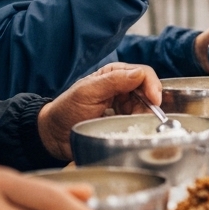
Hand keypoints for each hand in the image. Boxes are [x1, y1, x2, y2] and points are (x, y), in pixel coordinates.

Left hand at [37, 63, 160, 160]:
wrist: (54, 135)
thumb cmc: (66, 109)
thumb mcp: (87, 92)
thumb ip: (113, 81)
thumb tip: (140, 74)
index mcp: (115, 74)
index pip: (143, 74)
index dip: (152, 86)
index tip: (154, 101)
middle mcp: (123, 87)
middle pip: (149, 91)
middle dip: (150, 104)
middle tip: (143, 118)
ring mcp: (125, 105)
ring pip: (147, 108)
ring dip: (145, 116)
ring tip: (134, 125)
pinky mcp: (124, 121)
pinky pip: (140, 121)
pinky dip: (140, 126)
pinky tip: (133, 130)